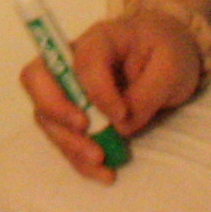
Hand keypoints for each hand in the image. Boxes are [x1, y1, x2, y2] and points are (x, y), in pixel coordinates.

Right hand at [15, 11, 203, 182]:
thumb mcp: (172, 67)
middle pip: (38, 79)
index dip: (98, 92)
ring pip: (46, 114)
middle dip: (57, 112)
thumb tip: (122, 125)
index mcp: (99, 39)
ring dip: (67, 142)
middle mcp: (72, 60)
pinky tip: (102, 172)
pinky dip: (76, 157)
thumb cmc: (169, 51)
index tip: (122, 115)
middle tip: (86, 132)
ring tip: (100, 163)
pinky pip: (62, 135)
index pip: (83, 62)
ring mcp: (67, 86)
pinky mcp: (72, 111)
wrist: (168, 55)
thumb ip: (147, 92)